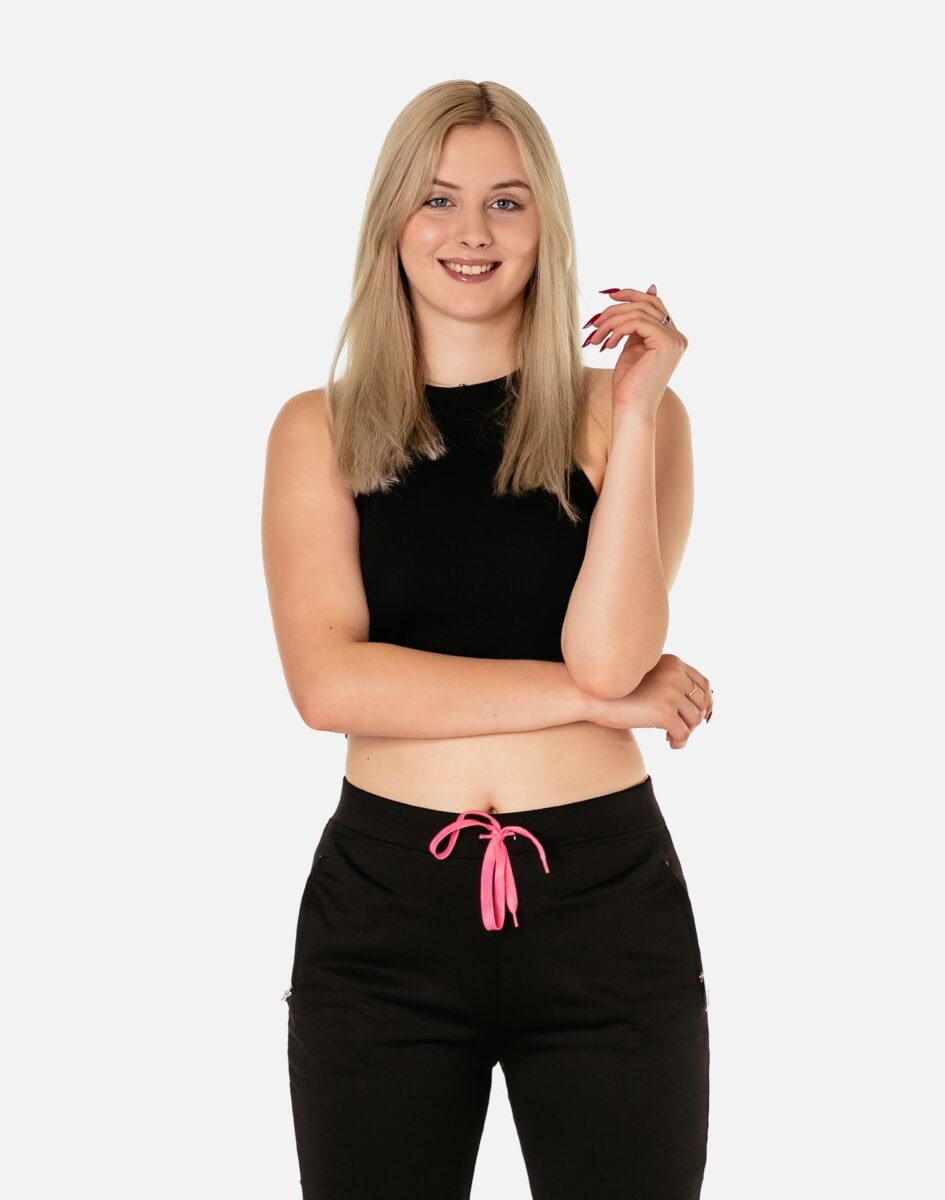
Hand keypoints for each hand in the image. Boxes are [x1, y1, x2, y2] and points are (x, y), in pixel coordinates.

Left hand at [582, 285, 687, 418]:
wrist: (631, 409)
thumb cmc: (629, 385)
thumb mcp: (632, 346)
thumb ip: (636, 324)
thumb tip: (646, 291)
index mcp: (671, 337)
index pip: (654, 305)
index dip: (632, 295)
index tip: (609, 296)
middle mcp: (678, 337)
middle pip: (647, 304)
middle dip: (617, 308)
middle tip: (596, 321)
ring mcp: (674, 340)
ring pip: (639, 312)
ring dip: (612, 321)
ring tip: (597, 337)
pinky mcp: (666, 344)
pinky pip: (637, 322)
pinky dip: (618, 329)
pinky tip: (607, 344)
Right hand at [585, 653, 712, 748]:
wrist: (591, 695)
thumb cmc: (615, 689)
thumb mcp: (645, 677)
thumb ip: (667, 682)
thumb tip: (692, 705)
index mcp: (673, 663)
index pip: (703, 683)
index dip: (706, 702)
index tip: (701, 715)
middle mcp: (675, 675)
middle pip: (702, 702)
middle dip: (694, 719)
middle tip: (681, 729)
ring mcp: (671, 693)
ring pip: (694, 720)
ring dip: (686, 732)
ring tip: (673, 737)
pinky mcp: (665, 712)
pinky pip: (683, 733)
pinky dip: (680, 742)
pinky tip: (670, 744)